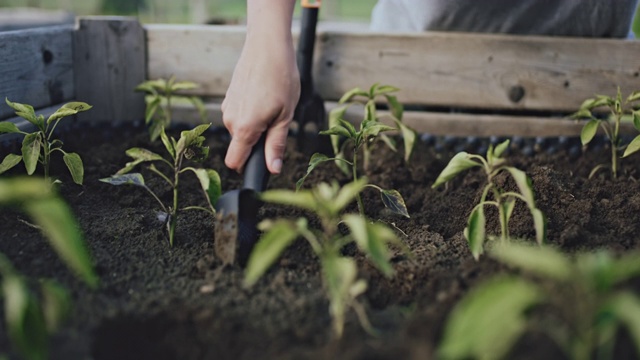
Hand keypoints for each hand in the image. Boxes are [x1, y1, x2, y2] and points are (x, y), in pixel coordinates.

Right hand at [221, 0, 298, 173]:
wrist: (267, 46)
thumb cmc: (280, 78)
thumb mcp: (285, 116)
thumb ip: (276, 145)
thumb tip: (273, 168)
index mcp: (244, 128)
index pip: (234, 162)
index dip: (248, 167)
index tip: (262, 161)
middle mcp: (230, 120)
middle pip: (241, 145)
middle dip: (258, 141)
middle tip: (277, 120)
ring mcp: (227, 107)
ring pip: (241, 129)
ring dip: (255, 125)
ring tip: (272, 104)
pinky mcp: (228, 97)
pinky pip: (239, 115)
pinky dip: (251, 112)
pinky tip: (264, 95)